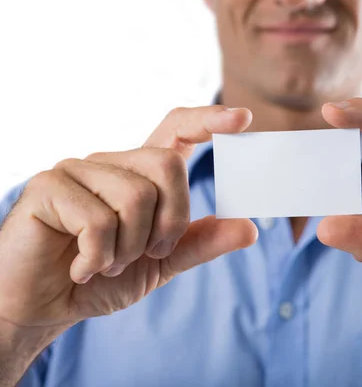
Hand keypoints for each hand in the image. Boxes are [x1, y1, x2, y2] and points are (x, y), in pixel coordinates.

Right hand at [0, 106, 257, 329]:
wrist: (46, 306)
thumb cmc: (102, 277)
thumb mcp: (161, 263)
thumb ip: (201, 242)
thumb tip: (251, 228)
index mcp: (139, 174)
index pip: (176, 129)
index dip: (209, 120)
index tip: (244, 118)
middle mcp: (111, 163)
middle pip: (168, 164)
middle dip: (171, 221)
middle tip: (150, 253)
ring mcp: (78, 170)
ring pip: (136, 196)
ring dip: (131, 247)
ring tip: (108, 262)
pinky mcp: (48, 187)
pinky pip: (98, 220)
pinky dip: (98, 257)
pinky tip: (81, 267)